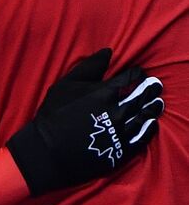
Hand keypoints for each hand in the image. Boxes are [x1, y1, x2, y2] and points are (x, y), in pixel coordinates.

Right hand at [7, 48, 163, 195]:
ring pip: (145, 116)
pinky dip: (149, 129)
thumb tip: (109, 52)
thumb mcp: (65, 85)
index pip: (131, 78)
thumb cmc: (53, 115)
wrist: (47, 152)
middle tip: (156, 86)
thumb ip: (89, 67)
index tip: (139, 73)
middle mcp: (117, 111)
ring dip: (153, 107)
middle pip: (143, 96)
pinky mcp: (120, 150)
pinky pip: (142, 138)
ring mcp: (120, 132)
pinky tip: (151, 124)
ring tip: (157, 103)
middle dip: (151, 89)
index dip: (138, 74)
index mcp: (105, 93)